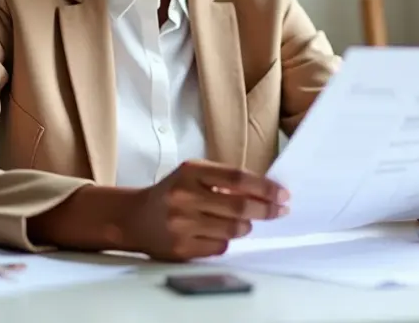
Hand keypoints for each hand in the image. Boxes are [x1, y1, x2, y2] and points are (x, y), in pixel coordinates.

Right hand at [124, 160, 288, 260]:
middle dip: (267, 210)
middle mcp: (184, 197)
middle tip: (280, 210)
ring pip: (233, 230)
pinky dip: (227, 241)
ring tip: (246, 222)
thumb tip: (267, 191)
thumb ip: (225, 179)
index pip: (237, 178)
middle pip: (240, 206)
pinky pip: (220, 247)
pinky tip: (219, 233)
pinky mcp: (181, 248)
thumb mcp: (194, 174)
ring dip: (247, 227)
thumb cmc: (174, 192)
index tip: (283, 194)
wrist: (135, 217)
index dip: (265, 187)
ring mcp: (181, 224)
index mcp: (191, 172)